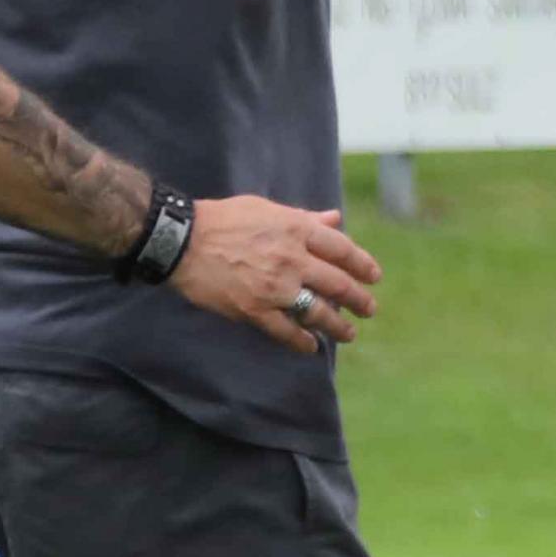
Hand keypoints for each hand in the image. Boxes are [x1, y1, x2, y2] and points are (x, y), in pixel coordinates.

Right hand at [168, 195, 381, 355]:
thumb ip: (305, 218)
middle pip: (337, 284)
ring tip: (348, 334)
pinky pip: (287, 332)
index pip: (342, 249)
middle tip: (369, 309)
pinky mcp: (254, 311)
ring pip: (318, 312)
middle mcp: (291, 259)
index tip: (374, 277)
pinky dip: (302, 342)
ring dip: (338, 327)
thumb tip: (336, 219)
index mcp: (296, 230)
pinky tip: (311, 347)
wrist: (182, 241)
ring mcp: (274, 288)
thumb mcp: (267, 209)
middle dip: (359, 300)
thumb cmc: (224, 219)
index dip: (363, 265)